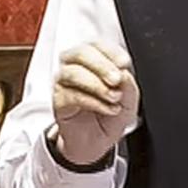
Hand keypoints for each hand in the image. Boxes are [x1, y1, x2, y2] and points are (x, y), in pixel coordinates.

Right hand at [52, 42, 139, 164]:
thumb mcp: (129, 100)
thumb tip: (123, 73)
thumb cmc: (110, 115)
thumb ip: (128, 85)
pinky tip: (108, 108)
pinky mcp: (58, 101)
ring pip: (73, 73)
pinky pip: (71, 95)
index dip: (111, 51)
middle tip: (116, 79)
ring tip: (114, 97)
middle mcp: (75, 67)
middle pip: (81, 53)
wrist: (97, 142)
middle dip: (101, 65)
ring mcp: (64, 83)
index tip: (124, 63)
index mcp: (93, 60)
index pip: (97, 45)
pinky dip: (93, 102)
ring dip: (97, 84)